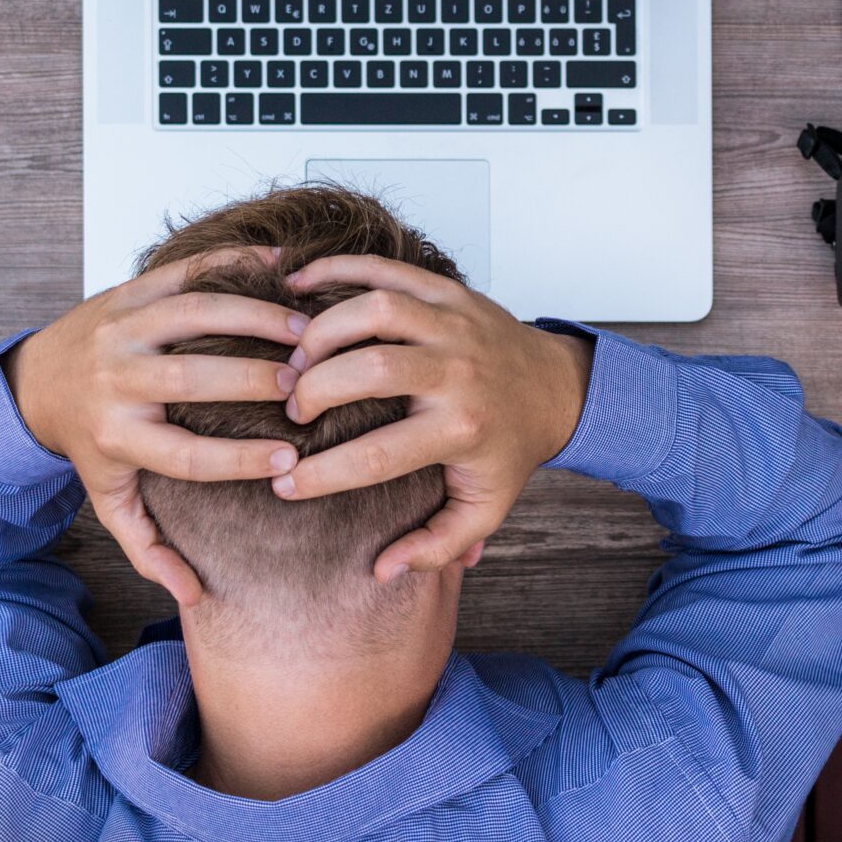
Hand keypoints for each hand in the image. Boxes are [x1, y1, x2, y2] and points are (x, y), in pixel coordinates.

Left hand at [3, 249, 306, 607]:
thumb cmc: (88, 442)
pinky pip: (185, 271)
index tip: (291, 460)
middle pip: (192, 379)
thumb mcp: (108, 498)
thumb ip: (147, 546)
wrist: (36, 379)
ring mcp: (121, 329)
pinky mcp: (130, 291)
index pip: (186, 455)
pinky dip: (234, 264)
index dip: (241, 460)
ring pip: (192, 315)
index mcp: (117, 437)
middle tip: (307, 385)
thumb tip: (192, 595)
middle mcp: (116, 381)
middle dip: (254, 380)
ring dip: (253, 317)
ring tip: (304, 329)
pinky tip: (281, 266)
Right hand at [273, 256, 593, 580]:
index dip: (321, 474)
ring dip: (322, 331)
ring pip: (375, 310)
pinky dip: (336, 270)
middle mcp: (457, 373)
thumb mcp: (483, 508)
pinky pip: (385, 270)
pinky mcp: (447, 291)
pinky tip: (297, 287)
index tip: (283, 485)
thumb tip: (381, 571)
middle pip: (370, 370)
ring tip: (295, 359)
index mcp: (461, 431)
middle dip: (315, 390)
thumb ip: (436, 545)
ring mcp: (453, 324)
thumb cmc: (509, 451)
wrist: (558, 389)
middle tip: (291, 411)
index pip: (376, 455)